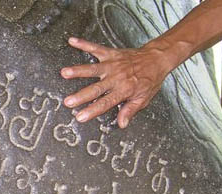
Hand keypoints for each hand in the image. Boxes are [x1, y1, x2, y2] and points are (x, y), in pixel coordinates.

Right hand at [61, 37, 175, 128]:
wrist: (157, 58)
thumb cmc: (150, 79)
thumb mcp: (143, 98)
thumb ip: (130, 111)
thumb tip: (122, 124)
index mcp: (124, 90)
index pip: (106, 103)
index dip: (92, 110)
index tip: (81, 116)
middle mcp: (117, 77)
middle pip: (96, 88)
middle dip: (81, 95)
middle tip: (68, 101)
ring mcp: (112, 64)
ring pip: (93, 69)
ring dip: (78, 70)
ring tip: (65, 72)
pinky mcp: (111, 53)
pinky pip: (95, 48)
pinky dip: (83, 44)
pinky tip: (72, 41)